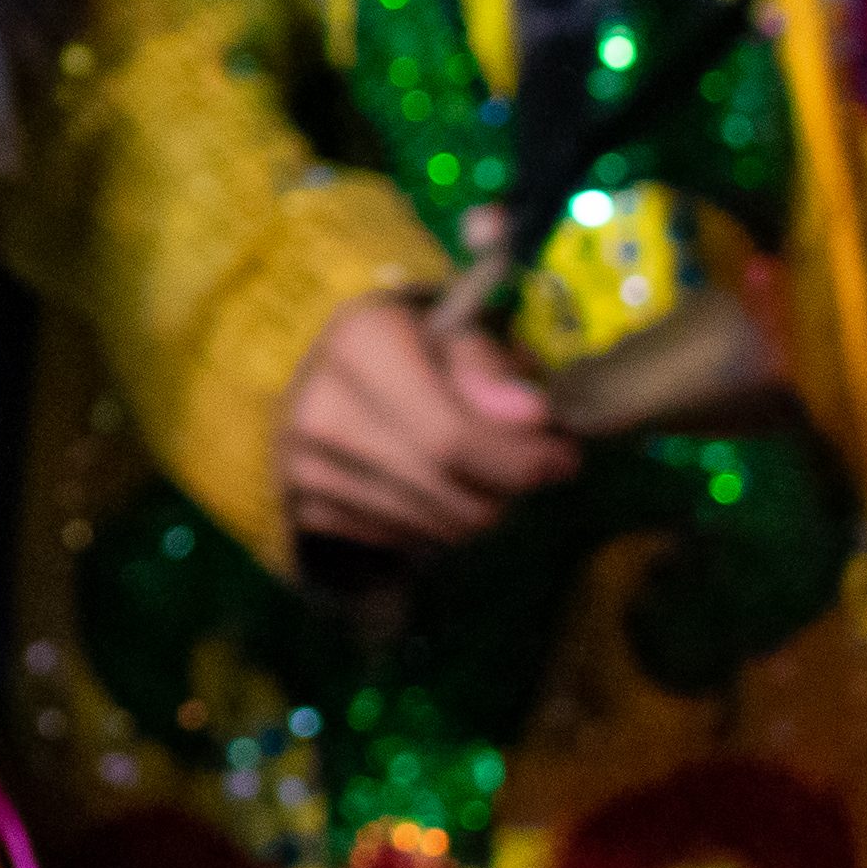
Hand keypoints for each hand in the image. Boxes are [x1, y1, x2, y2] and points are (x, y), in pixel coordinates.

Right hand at [279, 293, 578, 556]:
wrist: (303, 362)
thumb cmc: (400, 338)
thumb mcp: (450, 328)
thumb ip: (491, 368)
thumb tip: (532, 416)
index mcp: (359, 344)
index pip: (452, 436)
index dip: (520, 458)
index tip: (563, 456)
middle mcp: (321, 409)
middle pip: (450, 489)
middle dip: (512, 488)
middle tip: (538, 469)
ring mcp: (306, 466)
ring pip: (436, 526)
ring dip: (479, 507)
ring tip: (485, 471)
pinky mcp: (305, 508)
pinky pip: (405, 539)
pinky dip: (436, 520)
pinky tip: (436, 482)